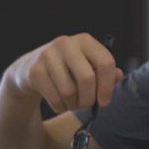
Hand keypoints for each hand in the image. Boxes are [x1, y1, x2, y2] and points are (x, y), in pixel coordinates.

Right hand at [5, 33, 123, 113]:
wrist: (30, 68)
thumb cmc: (68, 69)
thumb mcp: (88, 66)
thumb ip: (106, 72)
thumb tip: (117, 76)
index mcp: (85, 41)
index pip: (105, 62)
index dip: (107, 86)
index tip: (105, 101)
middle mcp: (66, 43)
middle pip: (87, 78)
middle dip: (89, 98)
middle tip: (87, 106)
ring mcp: (48, 55)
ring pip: (69, 91)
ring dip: (74, 105)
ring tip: (74, 104)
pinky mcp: (34, 70)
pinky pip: (54, 98)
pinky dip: (61, 107)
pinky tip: (61, 104)